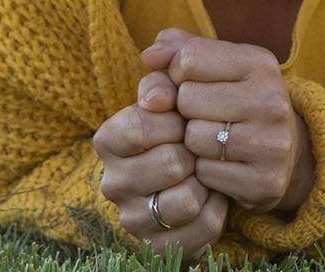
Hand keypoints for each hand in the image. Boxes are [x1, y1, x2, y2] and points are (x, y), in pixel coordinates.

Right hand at [93, 76, 227, 255]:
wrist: (194, 158)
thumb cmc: (179, 119)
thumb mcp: (169, 91)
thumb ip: (162, 79)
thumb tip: (156, 95)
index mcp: (108, 140)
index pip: (139, 127)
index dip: (172, 120)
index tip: (181, 117)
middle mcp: (113, 183)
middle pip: (170, 164)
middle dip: (193, 150)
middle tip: (196, 144)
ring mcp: (134, 218)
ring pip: (187, 200)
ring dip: (205, 180)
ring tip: (202, 168)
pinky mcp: (158, 246)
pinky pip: (204, 226)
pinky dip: (216, 207)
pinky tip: (210, 193)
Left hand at [141, 28, 314, 215]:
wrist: (279, 150)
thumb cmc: (232, 96)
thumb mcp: (212, 64)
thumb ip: (176, 49)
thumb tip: (149, 56)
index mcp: (260, 62)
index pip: (188, 58)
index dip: (178, 74)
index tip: (193, 83)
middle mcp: (272, 100)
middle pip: (187, 99)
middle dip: (185, 109)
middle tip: (203, 114)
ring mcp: (272, 144)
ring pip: (193, 138)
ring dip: (192, 141)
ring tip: (211, 137)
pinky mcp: (265, 182)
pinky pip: (205, 174)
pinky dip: (203, 170)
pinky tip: (220, 162)